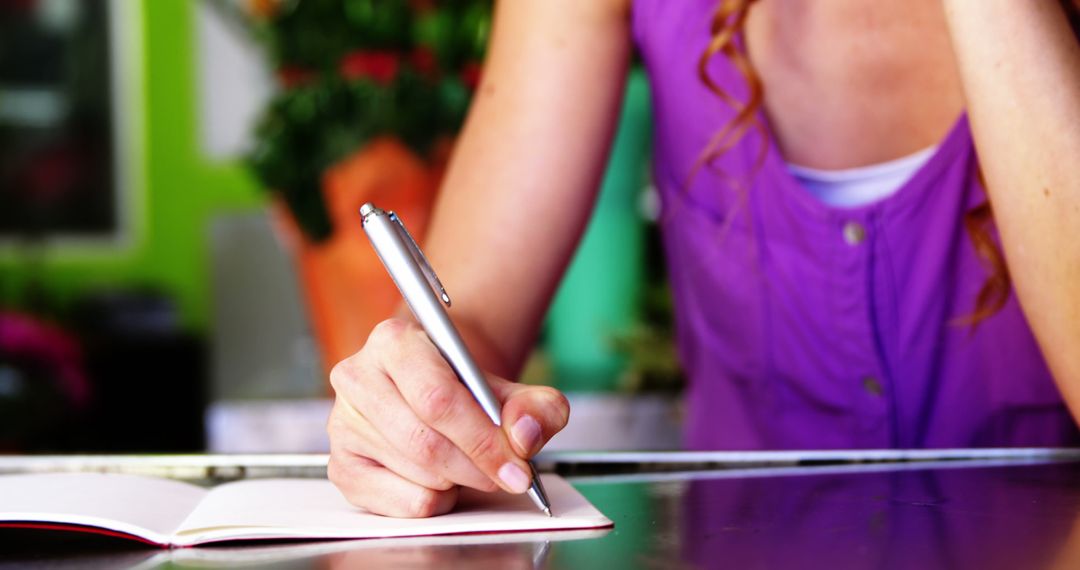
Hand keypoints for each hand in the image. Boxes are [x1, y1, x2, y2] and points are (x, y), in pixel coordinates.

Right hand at [326, 318, 570, 517]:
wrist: (433, 393)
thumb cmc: (467, 390)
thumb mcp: (512, 390)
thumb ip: (536, 407)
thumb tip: (523, 435)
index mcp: (394, 342)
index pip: (437, 399)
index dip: (482, 439)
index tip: (516, 466)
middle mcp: (357, 377)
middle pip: (425, 442)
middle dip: (476, 467)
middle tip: (505, 475)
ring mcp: (342, 424)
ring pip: (417, 474)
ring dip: (458, 482)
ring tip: (466, 463)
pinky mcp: (342, 466)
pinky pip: (401, 503)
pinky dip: (435, 500)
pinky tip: (439, 478)